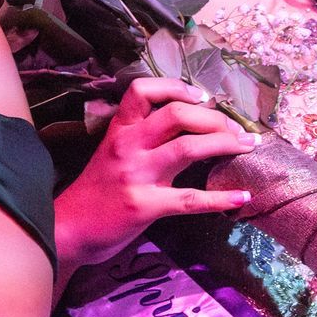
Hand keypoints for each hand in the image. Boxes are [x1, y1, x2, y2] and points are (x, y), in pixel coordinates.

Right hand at [57, 77, 256, 271]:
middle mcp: (127, 146)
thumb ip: (140, 139)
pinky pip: (191, 199)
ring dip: (225, 144)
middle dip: (215, 118)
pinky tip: (242, 197)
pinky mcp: (145, 206)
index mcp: (118, 131)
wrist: (67, 229)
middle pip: (176, 115)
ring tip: (248, 147)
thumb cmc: (95, 191)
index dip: (177, 87)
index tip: (203, 97)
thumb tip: (187, 126)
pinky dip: (221, 198)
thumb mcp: (111, 154)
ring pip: (187, 148)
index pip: (142, 90)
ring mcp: (135, 175)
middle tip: (238, 129)